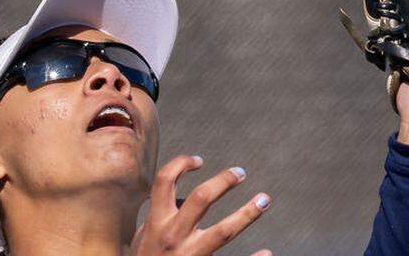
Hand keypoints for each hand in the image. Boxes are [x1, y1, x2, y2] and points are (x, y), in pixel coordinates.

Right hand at [131, 155, 271, 255]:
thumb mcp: (143, 237)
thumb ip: (157, 216)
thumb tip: (171, 195)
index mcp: (157, 222)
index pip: (165, 181)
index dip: (182, 163)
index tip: (199, 161)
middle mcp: (173, 236)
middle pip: (202, 198)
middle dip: (223, 181)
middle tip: (240, 173)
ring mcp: (190, 255)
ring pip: (223, 231)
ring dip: (247, 213)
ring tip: (264, 200)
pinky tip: (266, 253)